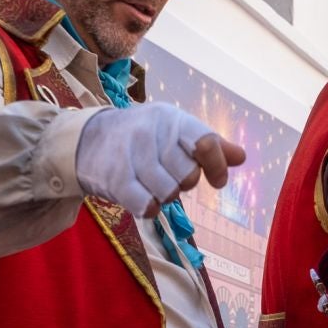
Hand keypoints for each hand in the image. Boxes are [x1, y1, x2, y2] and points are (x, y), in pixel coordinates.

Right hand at [76, 102, 245, 216]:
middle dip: (182, 182)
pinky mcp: (115, 178)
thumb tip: (241, 156)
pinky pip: (147, 206)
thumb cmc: (142, 139)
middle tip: (167, 175)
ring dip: (164, 196)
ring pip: (169, 193)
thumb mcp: (174, 132)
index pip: (206, 142)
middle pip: (189, 175)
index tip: (217, 181)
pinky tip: (141, 197)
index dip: (217, 167)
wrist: (87, 140)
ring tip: (150, 183)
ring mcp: (132, 154)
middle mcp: (152, 132)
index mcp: (172, 119)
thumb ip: (209, 145)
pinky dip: (148, 207)